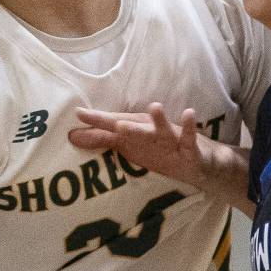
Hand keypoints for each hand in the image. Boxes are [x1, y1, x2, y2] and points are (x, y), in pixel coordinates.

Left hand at [68, 103, 210, 188]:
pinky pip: (189, 138)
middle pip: (134, 126)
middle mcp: (150, 132)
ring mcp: (170, 139)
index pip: (113, 127)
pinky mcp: (189, 148)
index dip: (97, 121)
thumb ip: (102, 140)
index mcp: (135, 133)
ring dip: (159, 120)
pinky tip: (188, 113)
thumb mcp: (130, 146)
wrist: (198, 163)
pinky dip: (189, 127)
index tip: (78, 113)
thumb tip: (72, 137)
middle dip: (120, 122)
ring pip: (162, 131)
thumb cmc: (160, 149)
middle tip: (109, 119)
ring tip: (154, 108)